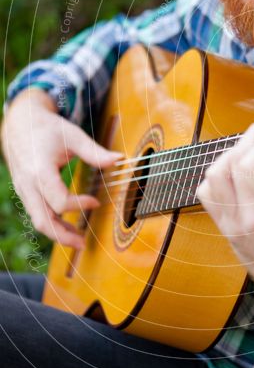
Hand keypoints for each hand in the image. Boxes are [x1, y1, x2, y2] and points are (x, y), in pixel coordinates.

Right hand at [1, 89, 121, 248]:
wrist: (20, 124)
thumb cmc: (48, 129)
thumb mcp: (72, 136)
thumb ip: (94, 151)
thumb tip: (120, 160)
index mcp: (40, 171)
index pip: (59, 200)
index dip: (79, 205)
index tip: (96, 201)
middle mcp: (28, 185)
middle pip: (42, 221)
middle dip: (63, 236)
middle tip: (84, 243)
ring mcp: (24, 191)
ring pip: (38, 221)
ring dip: (58, 233)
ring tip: (79, 240)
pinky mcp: (25, 193)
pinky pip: (37, 214)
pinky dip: (52, 224)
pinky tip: (68, 227)